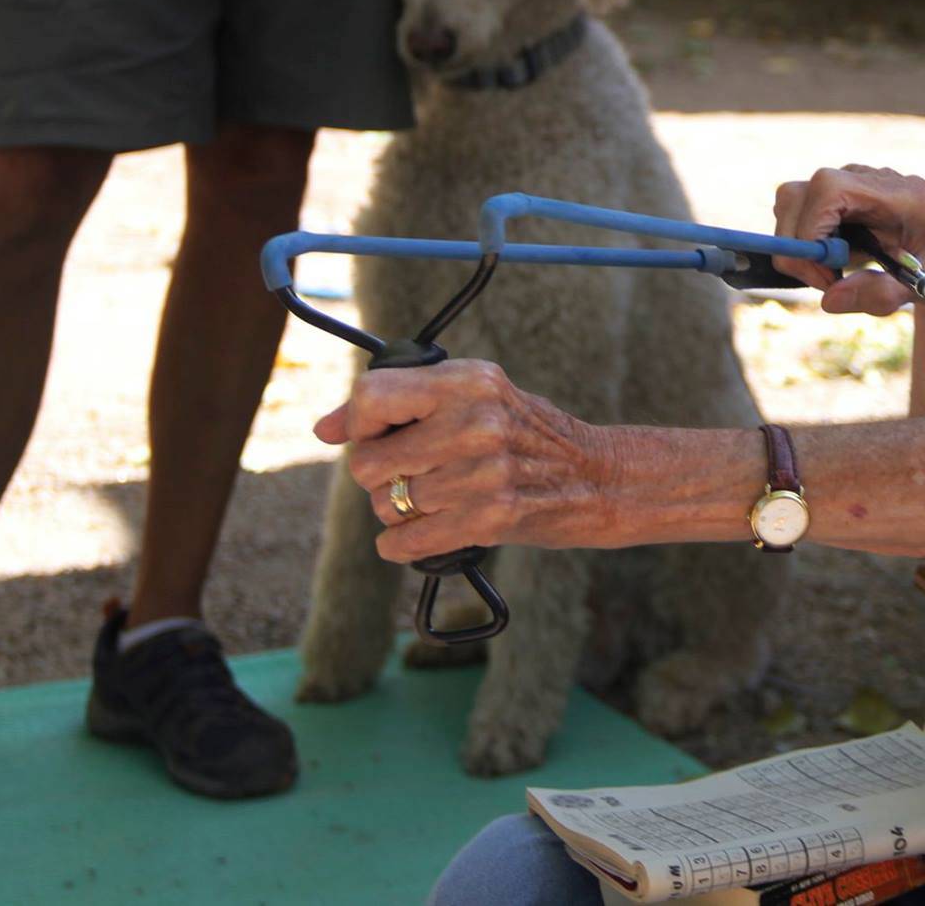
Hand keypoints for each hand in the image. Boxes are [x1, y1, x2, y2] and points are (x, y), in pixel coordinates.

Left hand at [315, 360, 616, 561]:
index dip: (357, 422)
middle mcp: (476, 421)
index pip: (373, 395)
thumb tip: (324, 429)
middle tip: (412, 475)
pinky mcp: (490, 518)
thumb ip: (404, 403)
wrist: (599, 478)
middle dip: (379, 476)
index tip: (371, 435)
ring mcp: (484, 472)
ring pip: (387, 504)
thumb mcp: (479, 398)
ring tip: (433, 503)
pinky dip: (402, 545)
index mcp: (471, 381)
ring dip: (398, 512)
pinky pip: (406, 541)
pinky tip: (421, 535)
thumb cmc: (529, 437)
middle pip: (369, 460)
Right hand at [771, 166, 924, 320]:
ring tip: (833, 275)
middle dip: (799, 245)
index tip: (823, 272)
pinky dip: (806, 243)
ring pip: (794, 202)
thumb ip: (882, 294)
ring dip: (800, 245)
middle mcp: (873, 181)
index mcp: (901, 195)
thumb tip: (829, 299)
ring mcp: (854, 185)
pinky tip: (836, 263)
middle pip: (800, 194)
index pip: (830, 189)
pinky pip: (802, 212)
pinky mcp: (842, 197)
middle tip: (825, 282)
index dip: (811, 229)